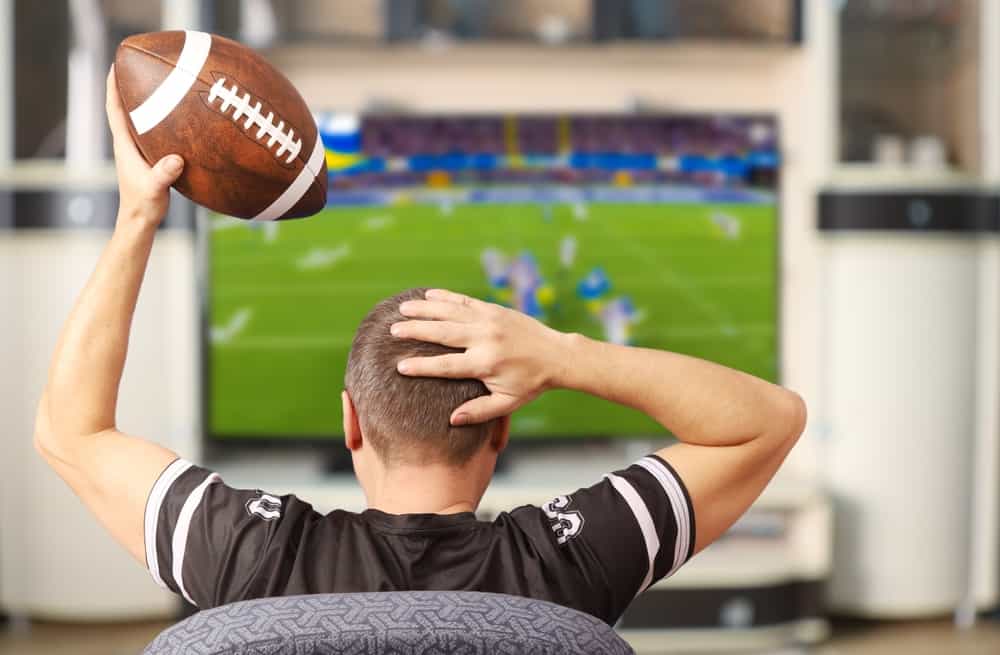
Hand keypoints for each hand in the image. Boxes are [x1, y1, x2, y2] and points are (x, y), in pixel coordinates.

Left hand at [105, 66, 183, 225]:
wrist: (139, 221)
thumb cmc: (143, 205)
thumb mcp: (155, 188)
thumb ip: (163, 174)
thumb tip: (176, 159)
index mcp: (124, 145)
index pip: (114, 109)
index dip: (112, 86)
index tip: (115, 65)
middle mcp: (128, 144)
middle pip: (124, 108)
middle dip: (129, 86)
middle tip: (141, 66)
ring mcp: (137, 151)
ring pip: (138, 119)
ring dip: (144, 102)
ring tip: (159, 85)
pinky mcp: (148, 158)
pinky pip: (152, 132)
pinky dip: (159, 120)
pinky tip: (175, 118)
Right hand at [392, 289, 569, 424]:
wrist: (557, 355)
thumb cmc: (531, 383)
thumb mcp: (508, 403)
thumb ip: (479, 412)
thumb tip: (451, 420)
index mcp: (485, 364)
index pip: (446, 366)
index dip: (422, 367)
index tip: (400, 366)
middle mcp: (485, 339)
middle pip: (442, 334)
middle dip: (416, 331)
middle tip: (393, 330)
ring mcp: (489, 321)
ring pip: (451, 313)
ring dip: (425, 309)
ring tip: (402, 308)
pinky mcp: (494, 310)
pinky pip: (465, 301)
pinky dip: (446, 297)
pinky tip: (428, 295)